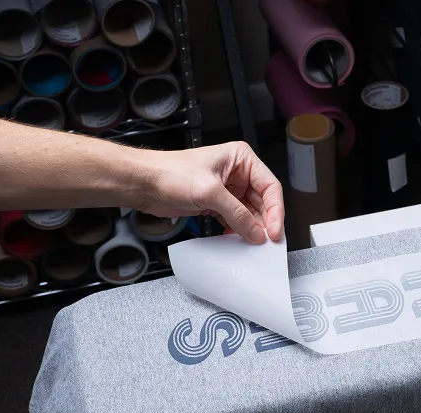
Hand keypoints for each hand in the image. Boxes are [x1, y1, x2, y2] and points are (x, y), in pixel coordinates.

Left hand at [137, 142, 284, 244]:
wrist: (145, 183)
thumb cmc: (171, 173)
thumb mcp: (210, 192)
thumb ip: (237, 214)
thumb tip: (257, 233)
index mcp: (241, 159)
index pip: (270, 186)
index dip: (275, 210)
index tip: (274, 231)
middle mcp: (238, 173)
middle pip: (263, 202)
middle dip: (264, 222)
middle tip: (266, 242)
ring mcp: (228, 190)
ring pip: (250, 214)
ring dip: (251, 229)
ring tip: (253, 245)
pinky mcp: (216, 205)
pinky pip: (235, 221)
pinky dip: (238, 231)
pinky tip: (237, 240)